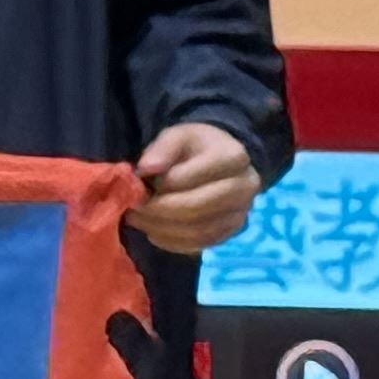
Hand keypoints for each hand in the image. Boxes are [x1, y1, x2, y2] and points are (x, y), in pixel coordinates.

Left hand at [134, 121, 261, 254]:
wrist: (221, 161)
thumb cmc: (195, 147)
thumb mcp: (177, 136)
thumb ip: (162, 149)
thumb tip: (146, 169)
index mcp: (232, 157)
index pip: (189, 177)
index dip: (159, 185)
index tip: (136, 186)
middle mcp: (245, 187)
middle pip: (197, 207)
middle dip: (159, 211)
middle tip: (133, 209)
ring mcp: (241, 212)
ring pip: (199, 230)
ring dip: (163, 229)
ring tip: (138, 220)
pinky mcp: (232, 231)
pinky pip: (202, 243)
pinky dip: (174, 242)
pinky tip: (154, 233)